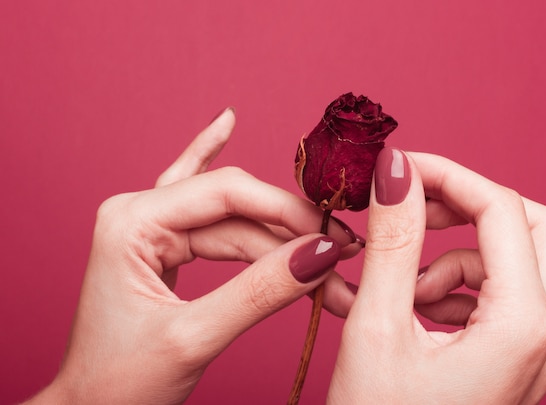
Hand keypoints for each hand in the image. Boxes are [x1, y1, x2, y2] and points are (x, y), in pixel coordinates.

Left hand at [25, 108, 360, 404]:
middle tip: (344, 258)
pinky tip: (225, 124)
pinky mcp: (165, 245)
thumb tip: (321, 255)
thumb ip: (259, 292)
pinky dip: (220, 174)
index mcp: (132, 222)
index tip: (335, 237)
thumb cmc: (119, 383)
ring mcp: (151, 227)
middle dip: (294, 238)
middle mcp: (140, 213)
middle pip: (238, 210)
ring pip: (235, 223)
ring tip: (329, 265)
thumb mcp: (193, 338)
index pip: (228, 194)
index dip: (288, 212)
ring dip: (283, 244)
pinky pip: (205, 211)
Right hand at [328, 148, 545, 403]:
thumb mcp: (378, 329)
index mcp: (523, 326)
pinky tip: (407, 311)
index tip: (397, 168)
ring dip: (452, 255)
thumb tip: (398, 170)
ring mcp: (531, 351)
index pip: (502, 208)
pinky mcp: (509, 361)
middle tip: (412, 210)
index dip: (447, 174)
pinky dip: (449, 287)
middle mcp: (542, 336)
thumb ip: (393, 241)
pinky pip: (492, 297)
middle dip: (469, 206)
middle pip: (532, 228)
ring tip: (397, 286)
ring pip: (510, 262)